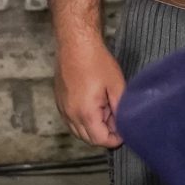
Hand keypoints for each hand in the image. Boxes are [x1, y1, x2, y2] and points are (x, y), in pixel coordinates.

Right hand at [53, 27, 125, 147]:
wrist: (76, 44)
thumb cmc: (96, 62)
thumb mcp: (116, 86)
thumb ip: (120, 109)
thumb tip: (124, 124)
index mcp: (85, 113)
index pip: (100, 140)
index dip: (114, 140)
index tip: (124, 132)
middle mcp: (70, 115)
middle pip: (88, 138)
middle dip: (104, 134)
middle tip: (117, 119)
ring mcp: (63, 109)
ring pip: (78, 130)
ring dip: (93, 128)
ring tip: (106, 110)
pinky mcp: (59, 102)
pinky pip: (71, 120)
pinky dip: (83, 120)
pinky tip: (95, 106)